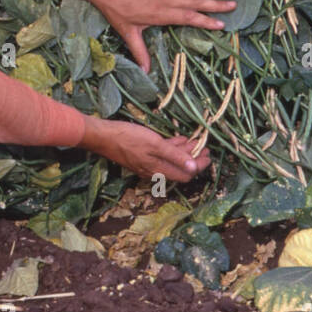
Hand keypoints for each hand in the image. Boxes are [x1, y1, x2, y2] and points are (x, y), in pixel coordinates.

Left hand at [71, 0, 237, 72]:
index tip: (221, 24)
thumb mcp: (128, 33)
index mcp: (161, 13)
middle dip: (215, 4)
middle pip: (195, 1)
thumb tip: (146, 72)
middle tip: (232, 5)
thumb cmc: (117, 11)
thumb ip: (140, 52)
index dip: (206, 20)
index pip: (189, 17)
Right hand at [81, 116, 211, 182]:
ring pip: (171, 161)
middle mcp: (154, 171)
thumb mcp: (155, 145)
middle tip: (205, 147)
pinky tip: (179, 139)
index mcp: (158, 170)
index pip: (186, 174)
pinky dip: (172, 148)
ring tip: (196, 141)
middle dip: (194, 158)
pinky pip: (162, 156)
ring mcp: (147, 164)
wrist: (103, 136)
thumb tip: (194, 168)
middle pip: (180, 168)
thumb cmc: (129, 138)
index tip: (208, 154)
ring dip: (184, 152)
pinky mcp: (142, 156)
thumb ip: (175, 156)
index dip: (199, 166)